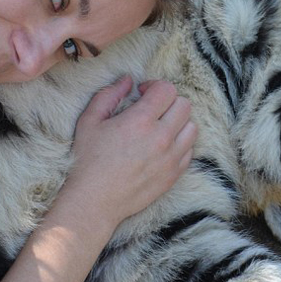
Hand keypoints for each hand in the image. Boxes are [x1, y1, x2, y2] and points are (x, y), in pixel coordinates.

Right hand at [63, 76, 196, 224]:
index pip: (167, 89)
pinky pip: (190, 150)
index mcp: (140, 121)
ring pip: (192, 127)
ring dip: (178, 122)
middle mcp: (161, 138)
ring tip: (160, 127)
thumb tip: (128, 80)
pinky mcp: (174, 175)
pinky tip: (162, 147)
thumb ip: (109, 95)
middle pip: (184, 105)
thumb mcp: (89, 121)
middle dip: (168, 101)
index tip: (142, 94)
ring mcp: (171, 158)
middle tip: (152, 109)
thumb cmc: (88, 161)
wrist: (95, 201)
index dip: (154, 86)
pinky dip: (180, 144)